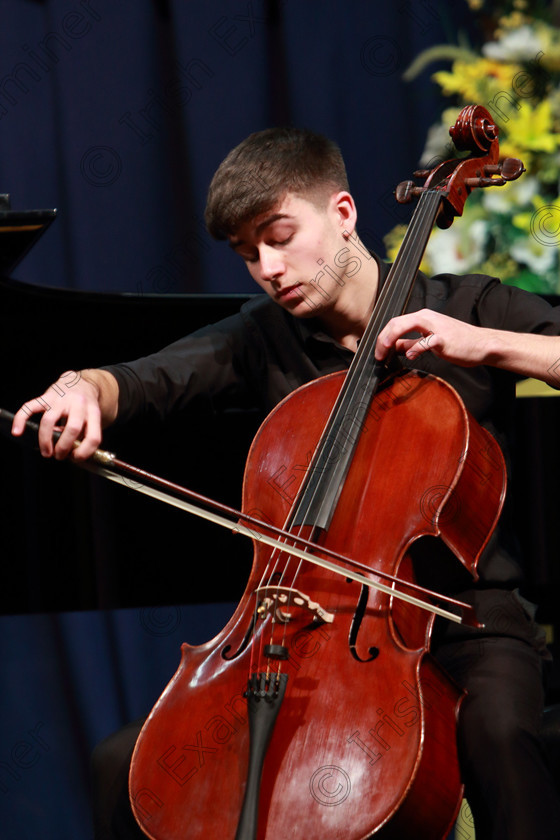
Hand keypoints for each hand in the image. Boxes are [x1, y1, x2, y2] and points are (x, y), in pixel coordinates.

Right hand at [11, 369, 115, 460]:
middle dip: (64, 447)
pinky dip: (21, 420)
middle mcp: (78, 404)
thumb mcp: (91, 420)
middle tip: (59, 456)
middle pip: (72, 428)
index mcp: (93, 412)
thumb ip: (82, 435)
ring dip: (46, 440)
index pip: (94, 436)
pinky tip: (17, 431)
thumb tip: (68, 452)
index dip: (85, 452)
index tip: (76, 458)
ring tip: (46, 452)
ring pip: (49, 420)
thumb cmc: (84, 408)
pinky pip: (30, 407)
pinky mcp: (46, 396)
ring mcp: (61, 399)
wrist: (80, 383)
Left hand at [375, 309, 493, 367]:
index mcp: (422, 318)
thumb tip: (393, 348)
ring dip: (390, 338)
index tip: (377, 352)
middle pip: (396, 322)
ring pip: (406, 324)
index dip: (382, 337)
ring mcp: (435, 326)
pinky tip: (411, 356)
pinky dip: (416, 348)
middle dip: (381, 339)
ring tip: (384, 352)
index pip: (395, 323)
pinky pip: (426, 341)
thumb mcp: (429, 342)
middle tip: (377, 355)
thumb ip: (410, 343)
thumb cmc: (457, 343)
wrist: (481, 344)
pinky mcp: (443, 338)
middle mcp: (427, 318)